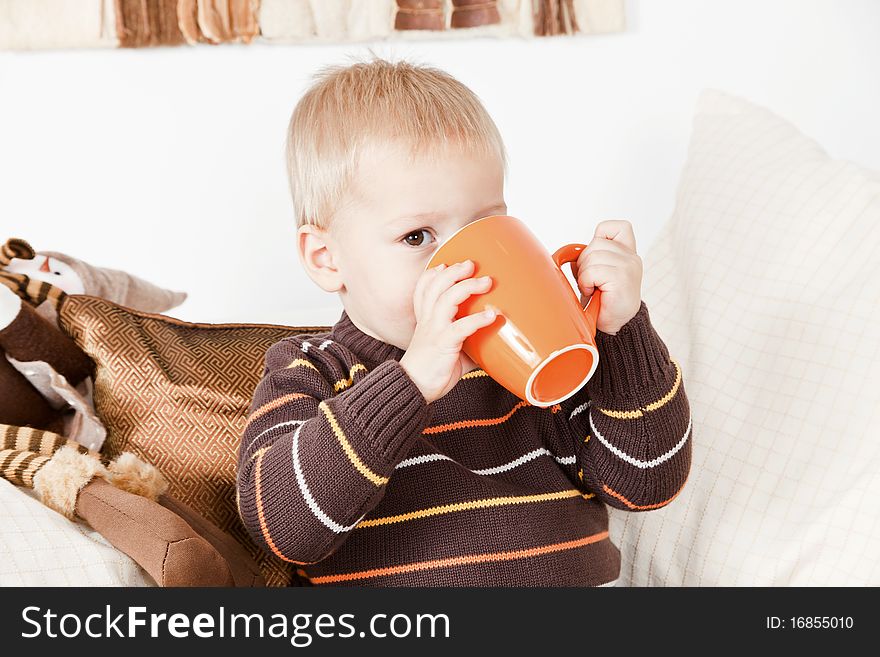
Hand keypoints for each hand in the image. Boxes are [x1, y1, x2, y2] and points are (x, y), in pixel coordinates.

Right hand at [400, 260, 495, 403]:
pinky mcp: (443, 345)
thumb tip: (496, 344)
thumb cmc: (433, 370)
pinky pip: (459, 327)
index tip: (446, 263)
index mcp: (426, 319)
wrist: (415, 389)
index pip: (423, 288)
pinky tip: (491, 316)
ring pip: (446, 299)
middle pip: (435, 285)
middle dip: (454, 271)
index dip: (433, 273)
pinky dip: (476, 320)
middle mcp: (427, 320)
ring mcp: (434, 331)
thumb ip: (470, 342)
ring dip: (467, 287)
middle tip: (472, 264)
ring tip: (487, 282)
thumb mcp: (451, 350)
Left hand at [574, 220, 642, 334]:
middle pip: (596, 244)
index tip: (596, 257)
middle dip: (585, 263)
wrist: (615, 327)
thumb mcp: (596, 273)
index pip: (619, 227)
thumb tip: (568, 254)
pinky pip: (592, 271)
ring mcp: (629, 266)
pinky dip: (586, 283)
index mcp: (627, 253)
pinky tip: (593, 293)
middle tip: (591, 281)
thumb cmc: (603, 302)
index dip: (602, 236)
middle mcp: (631, 257)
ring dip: (584, 275)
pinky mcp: (622, 278)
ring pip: (592, 256)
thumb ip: (590, 257)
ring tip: (592, 288)